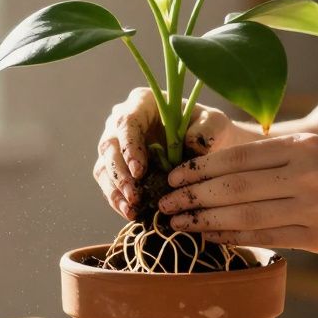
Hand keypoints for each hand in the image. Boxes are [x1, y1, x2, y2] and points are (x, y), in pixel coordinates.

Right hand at [93, 88, 244, 219]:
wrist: (206, 145)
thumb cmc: (207, 129)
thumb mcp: (214, 124)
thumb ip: (207, 130)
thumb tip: (190, 144)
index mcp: (142, 103)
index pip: (127, 122)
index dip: (129, 147)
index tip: (139, 171)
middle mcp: (122, 122)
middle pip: (109, 146)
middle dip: (119, 174)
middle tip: (134, 196)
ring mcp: (117, 145)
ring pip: (104, 168)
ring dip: (115, 191)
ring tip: (132, 210)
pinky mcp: (118, 167)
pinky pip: (109, 184)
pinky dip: (118, 200)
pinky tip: (131, 213)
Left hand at [158, 133, 317, 255]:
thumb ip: (281, 158)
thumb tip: (225, 169)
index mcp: (303, 146)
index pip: (238, 156)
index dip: (200, 168)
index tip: (173, 176)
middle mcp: (306, 173)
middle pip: (234, 184)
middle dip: (192, 195)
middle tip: (163, 203)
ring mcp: (313, 206)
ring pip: (245, 213)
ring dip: (205, 220)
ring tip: (178, 224)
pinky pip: (267, 237)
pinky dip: (234, 238)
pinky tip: (212, 239)